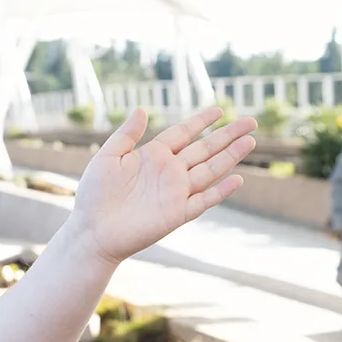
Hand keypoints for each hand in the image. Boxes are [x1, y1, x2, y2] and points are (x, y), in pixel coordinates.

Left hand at [71, 106, 257, 264]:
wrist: (91, 232)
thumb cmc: (94, 196)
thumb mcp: (107, 158)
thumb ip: (126, 135)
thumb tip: (141, 110)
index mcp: (152, 156)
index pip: (183, 133)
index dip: (201, 122)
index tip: (219, 110)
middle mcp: (168, 172)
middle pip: (204, 149)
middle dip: (227, 136)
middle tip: (251, 121)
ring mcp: (175, 193)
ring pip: (209, 171)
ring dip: (230, 157)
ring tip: (250, 141)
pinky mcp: (176, 214)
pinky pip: (203, 201)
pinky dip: (220, 192)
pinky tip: (237, 179)